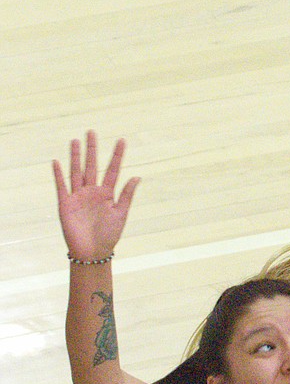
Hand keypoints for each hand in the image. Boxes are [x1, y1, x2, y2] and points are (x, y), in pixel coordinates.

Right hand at [53, 131, 139, 260]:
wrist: (92, 251)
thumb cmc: (109, 235)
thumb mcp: (121, 213)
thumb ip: (127, 194)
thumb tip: (137, 176)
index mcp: (107, 193)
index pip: (113, 170)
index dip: (117, 155)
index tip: (122, 140)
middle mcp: (92, 191)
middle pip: (92, 166)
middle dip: (92, 150)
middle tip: (92, 132)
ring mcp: (78, 196)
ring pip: (76, 171)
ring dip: (76, 157)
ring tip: (76, 141)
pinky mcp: (65, 204)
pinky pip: (62, 186)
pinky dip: (59, 174)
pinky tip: (57, 162)